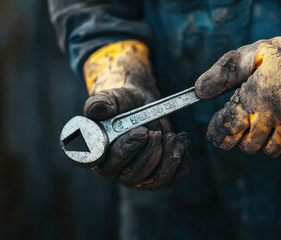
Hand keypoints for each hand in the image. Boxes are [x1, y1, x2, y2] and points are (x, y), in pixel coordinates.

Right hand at [83, 40, 189, 189]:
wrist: (141, 104)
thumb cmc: (121, 103)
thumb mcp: (110, 97)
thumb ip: (100, 102)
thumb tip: (98, 110)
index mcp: (98, 156)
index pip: (107, 166)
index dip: (126, 152)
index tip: (142, 132)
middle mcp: (117, 171)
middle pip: (134, 176)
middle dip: (151, 152)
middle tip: (157, 132)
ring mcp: (138, 176)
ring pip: (155, 181)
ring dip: (168, 158)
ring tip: (172, 136)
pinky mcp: (158, 174)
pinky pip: (173, 179)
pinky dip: (182, 161)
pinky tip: (181, 141)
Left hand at [195, 1, 280, 156]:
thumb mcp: (249, 54)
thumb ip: (223, 73)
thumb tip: (199, 92)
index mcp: (256, 94)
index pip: (229, 128)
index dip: (219, 135)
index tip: (219, 135)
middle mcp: (276, 113)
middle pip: (249, 147)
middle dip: (244, 138)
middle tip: (250, 122)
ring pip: (271, 151)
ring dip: (266, 141)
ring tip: (271, 121)